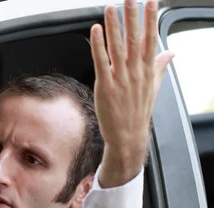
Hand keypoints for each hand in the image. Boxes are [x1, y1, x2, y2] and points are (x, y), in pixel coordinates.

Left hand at [90, 0, 174, 187]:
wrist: (127, 135)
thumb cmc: (137, 111)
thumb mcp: (153, 87)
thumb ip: (160, 66)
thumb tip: (171, 52)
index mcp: (147, 70)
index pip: (150, 39)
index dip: (150, 20)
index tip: (151, 2)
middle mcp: (135, 72)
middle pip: (135, 40)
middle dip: (133, 18)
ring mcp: (120, 79)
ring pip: (117, 47)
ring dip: (114, 26)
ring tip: (111, 8)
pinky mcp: (105, 86)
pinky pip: (101, 61)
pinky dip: (98, 45)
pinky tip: (96, 30)